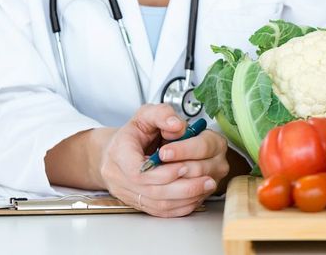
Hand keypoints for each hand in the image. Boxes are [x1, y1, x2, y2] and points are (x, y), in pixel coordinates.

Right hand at [99, 103, 228, 216]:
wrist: (117, 151)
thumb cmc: (133, 132)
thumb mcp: (146, 114)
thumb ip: (162, 114)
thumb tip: (177, 125)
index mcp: (119, 152)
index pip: (139, 172)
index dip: (163, 173)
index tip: (184, 165)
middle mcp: (119, 177)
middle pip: (152, 192)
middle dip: (183, 187)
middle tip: (207, 178)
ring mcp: (128, 194)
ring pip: (158, 205)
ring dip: (186, 198)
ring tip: (207, 186)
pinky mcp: (139, 204)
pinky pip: (161, 211)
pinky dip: (181, 206)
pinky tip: (197, 196)